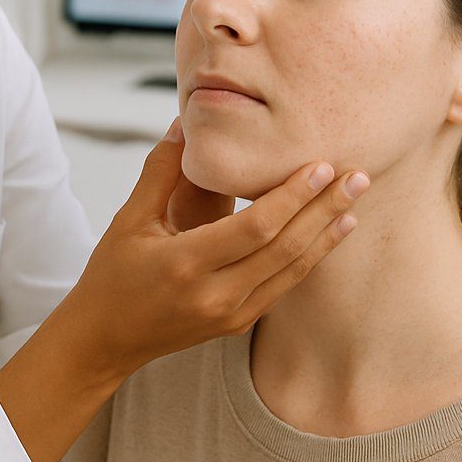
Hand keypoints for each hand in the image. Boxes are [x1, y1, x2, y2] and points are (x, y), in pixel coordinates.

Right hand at [0, 119, 365, 461]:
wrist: (104, 340)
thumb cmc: (112, 274)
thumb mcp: (129, 219)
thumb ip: (161, 170)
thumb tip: (186, 122)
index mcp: (184, 265)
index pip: (254, 228)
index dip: (292, 197)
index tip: (320, 166)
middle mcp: (214, 296)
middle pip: (284, 248)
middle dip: (324, 210)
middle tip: (357, 176)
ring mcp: (230, 315)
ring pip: (292, 271)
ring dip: (326, 235)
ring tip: (354, 201)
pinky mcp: (239, 324)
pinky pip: (284, 286)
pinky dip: (310, 257)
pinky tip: (330, 233)